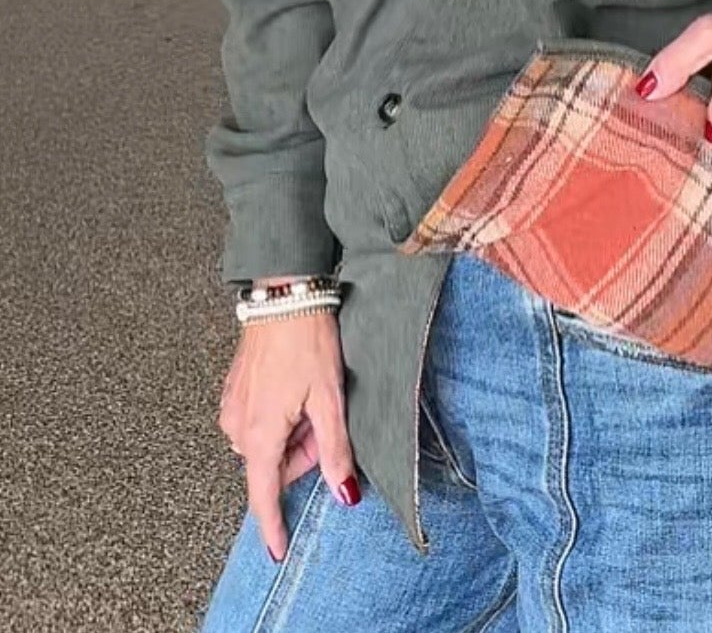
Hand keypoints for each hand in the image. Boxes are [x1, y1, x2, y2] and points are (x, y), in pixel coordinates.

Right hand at [218, 310, 360, 560]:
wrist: (284, 294)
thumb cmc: (307, 341)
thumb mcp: (329, 398)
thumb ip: (334, 450)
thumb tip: (343, 493)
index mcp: (259, 434)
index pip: (264, 495)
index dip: (273, 526)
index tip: (278, 552)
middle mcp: (237, 426)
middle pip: (273, 465)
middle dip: (302, 454)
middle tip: (326, 421)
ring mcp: (233, 406)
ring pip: (267, 442)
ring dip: (292, 433)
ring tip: (313, 397)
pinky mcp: (234, 389)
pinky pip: (258, 420)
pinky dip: (281, 416)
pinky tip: (297, 389)